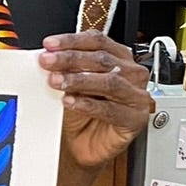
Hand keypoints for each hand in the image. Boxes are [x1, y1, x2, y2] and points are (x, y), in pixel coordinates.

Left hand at [39, 30, 152, 172]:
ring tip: (57, 82)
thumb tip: (48, 55)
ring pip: (110, 82)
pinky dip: (88, 104)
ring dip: (79, 80)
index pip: (98, 41)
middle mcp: (132, 74)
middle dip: (71, 59)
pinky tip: (70, 102)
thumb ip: (65, 69)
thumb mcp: (70, 85)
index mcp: (119, 58)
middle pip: (103, 59)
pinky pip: (111, 110)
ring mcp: (137, 96)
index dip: (73, 41)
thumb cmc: (81, 114)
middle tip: (48, 61)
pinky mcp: (135, 119)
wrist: (84, 145)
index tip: (50, 45)